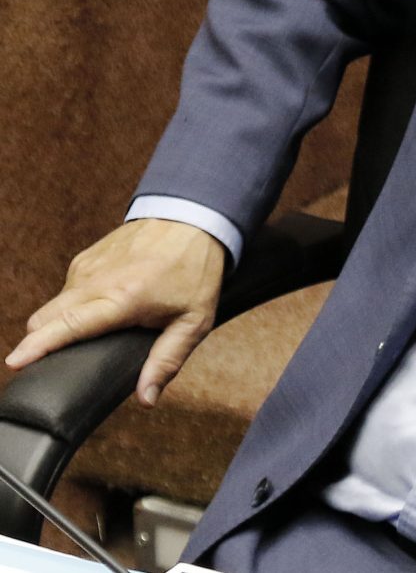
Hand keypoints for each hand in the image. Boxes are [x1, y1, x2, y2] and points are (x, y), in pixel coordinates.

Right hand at [6, 219, 226, 405]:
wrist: (192, 218)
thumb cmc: (196, 269)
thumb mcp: (194, 320)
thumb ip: (167, 360)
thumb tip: (146, 398)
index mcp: (121, 299)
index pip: (67, 326)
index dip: (37, 347)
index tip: (14, 363)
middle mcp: (94, 281)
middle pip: (45, 319)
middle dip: (40, 343)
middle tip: (52, 365)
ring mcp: (85, 267)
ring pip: (54, 306)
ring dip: (62, 324)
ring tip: (92, 334)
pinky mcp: (84, 258)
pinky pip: (67, 290)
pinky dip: (74, 305)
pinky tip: (100, 308)